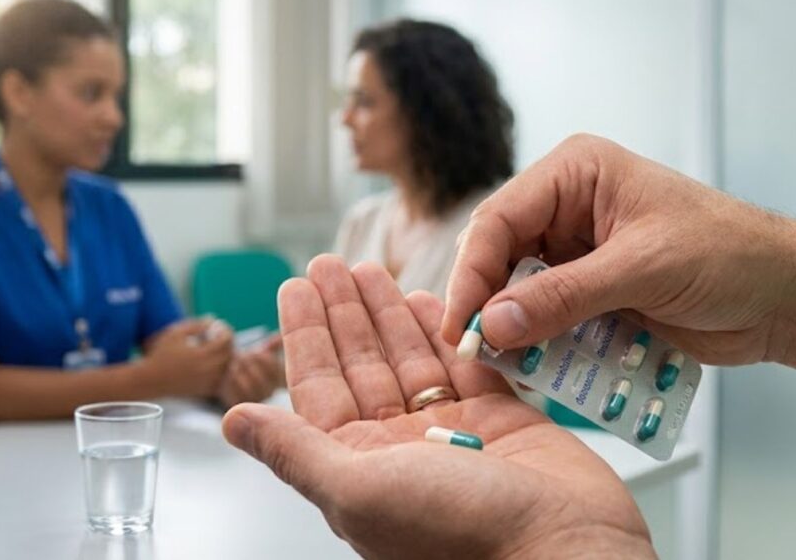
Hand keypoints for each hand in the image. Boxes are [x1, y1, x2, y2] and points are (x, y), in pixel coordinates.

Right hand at [142, 318, 233, 398]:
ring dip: (226, 355)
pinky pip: (222, 378)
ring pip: (228, 366)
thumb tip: (213, 320)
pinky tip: (211, 361)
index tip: (218, 325)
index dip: (225, 330)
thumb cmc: (161, 353)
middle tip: (218, 335)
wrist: (150, 380)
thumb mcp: (176, 333)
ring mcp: (207, 382)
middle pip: (231, 353)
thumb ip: (196, 324)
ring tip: (214, 347)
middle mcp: (207, 370)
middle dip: (227, 342)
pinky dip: (221, 369)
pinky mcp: (205, 390)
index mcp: (201, 355)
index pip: (226, 340)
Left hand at [222, 256, 652, 559]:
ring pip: (412, 360)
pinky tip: (429, 299)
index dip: (306, 335)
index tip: (295, 287)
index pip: (320, 389)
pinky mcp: (502, 420)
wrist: (562, 552)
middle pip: (362, 366)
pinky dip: (447, 331)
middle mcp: (402, 450)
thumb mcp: (359, 490)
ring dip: (389, 314)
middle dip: (344, 312)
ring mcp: (453, 433)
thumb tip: (233, 423)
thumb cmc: (462, 534)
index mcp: (360, 469)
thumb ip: (296, 450)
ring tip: (371, 269)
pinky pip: (466, 364)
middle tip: (330, 264)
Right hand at [440, 133, 795, 366]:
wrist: (782, 295)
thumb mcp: (642, 269)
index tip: (462, 321)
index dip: (474, 271)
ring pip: (519, 292)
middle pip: (501, 255)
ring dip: (516, 329)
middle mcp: (569, 208)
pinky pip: (549, 320)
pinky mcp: (591, 293)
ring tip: (506, 366)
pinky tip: (541, 368)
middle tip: (476, 349)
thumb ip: (566, 295)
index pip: (500, 217)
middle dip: (489, 303)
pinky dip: (544, 345)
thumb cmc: (730, 253)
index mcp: (577, 174)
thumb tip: (497, 322)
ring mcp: (578, 253)